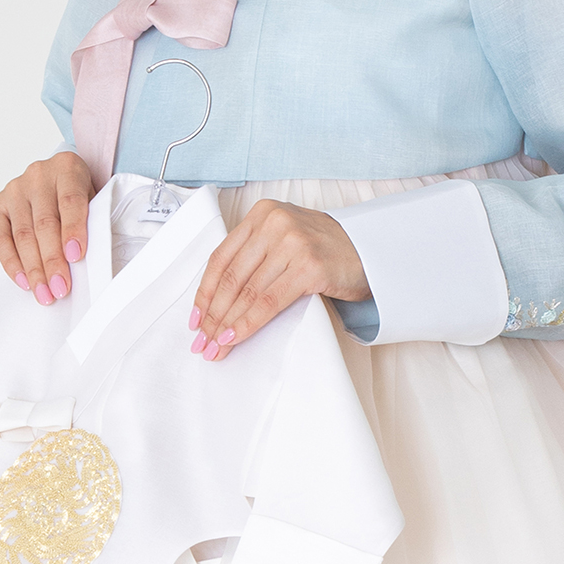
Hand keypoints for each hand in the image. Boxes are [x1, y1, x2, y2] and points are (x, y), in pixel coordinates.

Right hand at [0, 152, 94, 305]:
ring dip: (34, 269)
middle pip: (44, 223)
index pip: (70, 201)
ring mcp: (15, 189)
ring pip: (23, 235)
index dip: (73, 230)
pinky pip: (0, 238)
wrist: (57, 182)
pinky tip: (23, 281)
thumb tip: (84, 264)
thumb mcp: (93, 201)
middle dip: (53, 261)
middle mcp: (38, 175)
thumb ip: (91, 223)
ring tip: (44, 293)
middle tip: (60, 288)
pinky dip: (11, 263)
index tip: (75, 257)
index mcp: (67, 168)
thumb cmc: (78, 197)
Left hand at [189, 200, 369, 359]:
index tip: (195, 320)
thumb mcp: (283, 242)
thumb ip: (253, 258)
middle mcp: (275, 224)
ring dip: (227, 325)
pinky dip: (248, 323)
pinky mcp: (309, 267)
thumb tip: (217, 302)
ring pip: (247, 292)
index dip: (204, 293)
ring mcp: (293, 243)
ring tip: (216, 348)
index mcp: (262, 215)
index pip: (221, 258)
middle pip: (231, 278)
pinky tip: (236, 338)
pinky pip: (268, 302)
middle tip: (202, 343)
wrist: (368, 252)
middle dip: (213, 316)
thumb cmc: (322, 251)